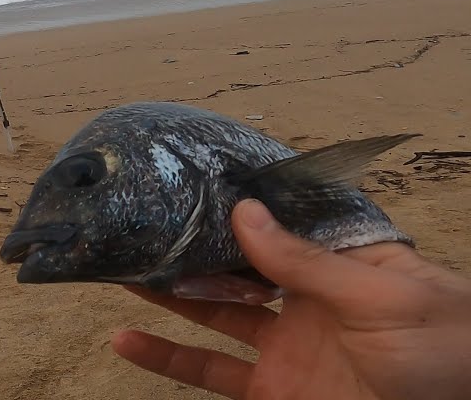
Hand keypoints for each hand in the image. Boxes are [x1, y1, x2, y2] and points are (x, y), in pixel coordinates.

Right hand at [112, 199, 470, 398]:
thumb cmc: (447, 348)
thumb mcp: (381, 294)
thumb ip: (306, 260)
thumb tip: (243, 211)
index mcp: (342, 261)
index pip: (281, 220)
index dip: (239, 201)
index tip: (191, 177)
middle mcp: (308, 298)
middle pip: (236, 263)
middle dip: (191, 244)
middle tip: (140, 221)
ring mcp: (286, 345)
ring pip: (211, 311)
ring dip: (166, 293)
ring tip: (117, 270)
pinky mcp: (272, 390)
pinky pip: (209, 371)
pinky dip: (164, 358)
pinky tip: (125, 341)